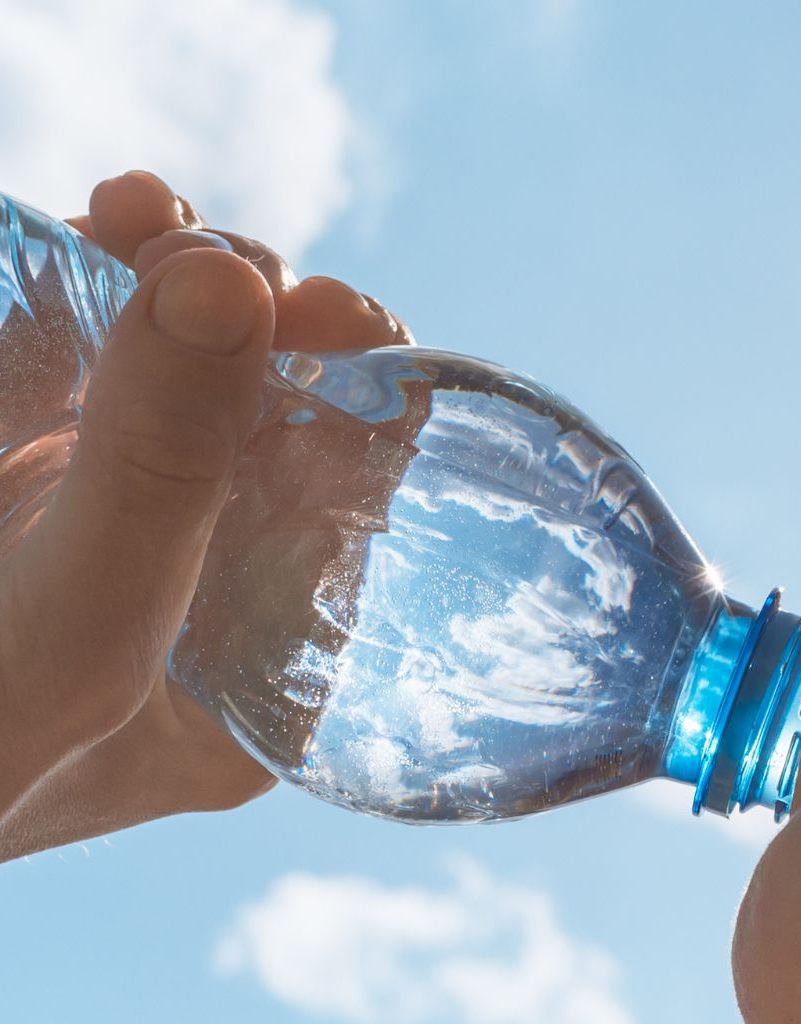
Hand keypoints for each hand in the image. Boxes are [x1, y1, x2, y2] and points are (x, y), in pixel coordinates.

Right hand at [0, 170, 411, 861]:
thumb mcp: (77, 628)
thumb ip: (160, 473)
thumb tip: (237, 282)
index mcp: (274, 648)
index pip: (366, 502)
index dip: (369, 391)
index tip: (326, 313)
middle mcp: (220, 570)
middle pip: (288, 416)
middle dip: (270, 320)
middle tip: (221, 265)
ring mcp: (129, 503)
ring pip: (200, 364)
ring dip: (194, 273)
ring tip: (147, 219)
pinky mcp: (47, 452)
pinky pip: (103, 344)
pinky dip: (110, 269)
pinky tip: (114, 215)